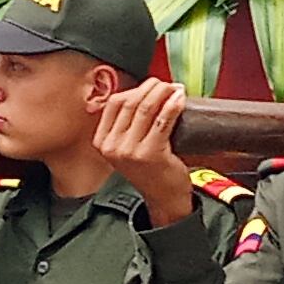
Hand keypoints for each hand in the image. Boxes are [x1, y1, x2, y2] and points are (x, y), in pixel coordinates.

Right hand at [94, 79, 197, 226]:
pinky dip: (173, 105)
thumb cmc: (151, 170)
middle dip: (152, 87)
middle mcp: (112, 146)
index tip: (151, 85)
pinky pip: (163, 119)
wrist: (164, 198)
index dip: (135, 88)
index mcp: (102, 142)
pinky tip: (180, 98)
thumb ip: (126, 125)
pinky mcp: (151, 153)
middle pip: (130, 102)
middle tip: (167, 84)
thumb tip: (143, 91)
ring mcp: (130, 150)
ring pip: (146, 107)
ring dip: (164, 92)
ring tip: (176, 89)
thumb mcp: (127, 148)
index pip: (115, 103)